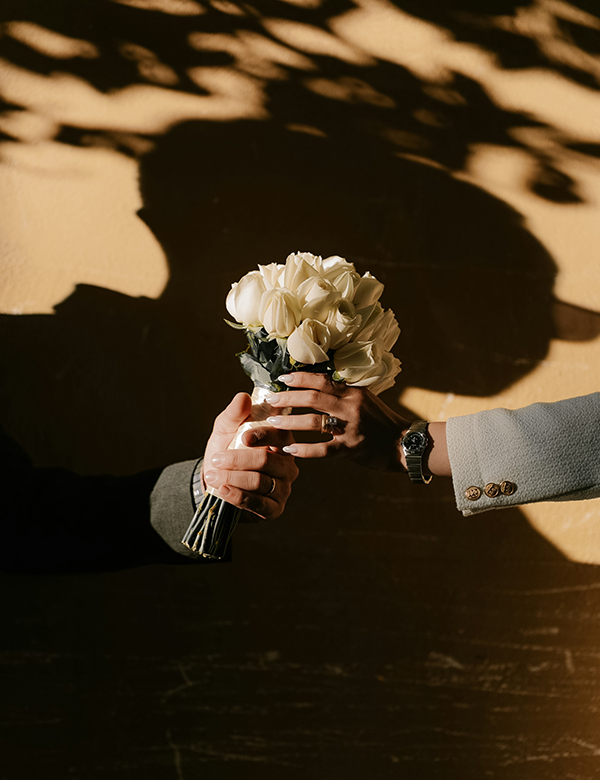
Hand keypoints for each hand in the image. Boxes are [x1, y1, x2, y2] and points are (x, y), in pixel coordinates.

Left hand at [202, 393, 298, 520]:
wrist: (214, 482)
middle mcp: (287, 465)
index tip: (243, 437)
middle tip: (216, 460)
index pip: (280, 435)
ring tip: (213, 475)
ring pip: (260, 481)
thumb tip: (243, 397)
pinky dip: (238, 496)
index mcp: (281, 441)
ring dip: (233, 478)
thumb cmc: (225, 451)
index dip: (263, 435)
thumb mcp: (224, 430)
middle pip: (266, 460)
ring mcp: (283, 488)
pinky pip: (258, 503)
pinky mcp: (274, 509)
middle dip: (238, 460)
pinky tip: (223, 490)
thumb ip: (234, 414)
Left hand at [264, 373, 408, 471]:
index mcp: (353, 392)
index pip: (322, 380)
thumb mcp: (365, 399)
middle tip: (271, 399)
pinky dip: (304, 449)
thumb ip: (343, 394)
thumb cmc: (382, 421)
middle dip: (288, 398)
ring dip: (291, 421)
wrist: (404, 443)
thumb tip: (317, 386)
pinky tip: (289, 449)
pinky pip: (322, 449)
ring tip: (273, 421)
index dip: (300, 378)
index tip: (282, 378)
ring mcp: (350, 428)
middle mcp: (350, 407)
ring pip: (314, 423)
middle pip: (313, 398)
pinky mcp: (351, 449)